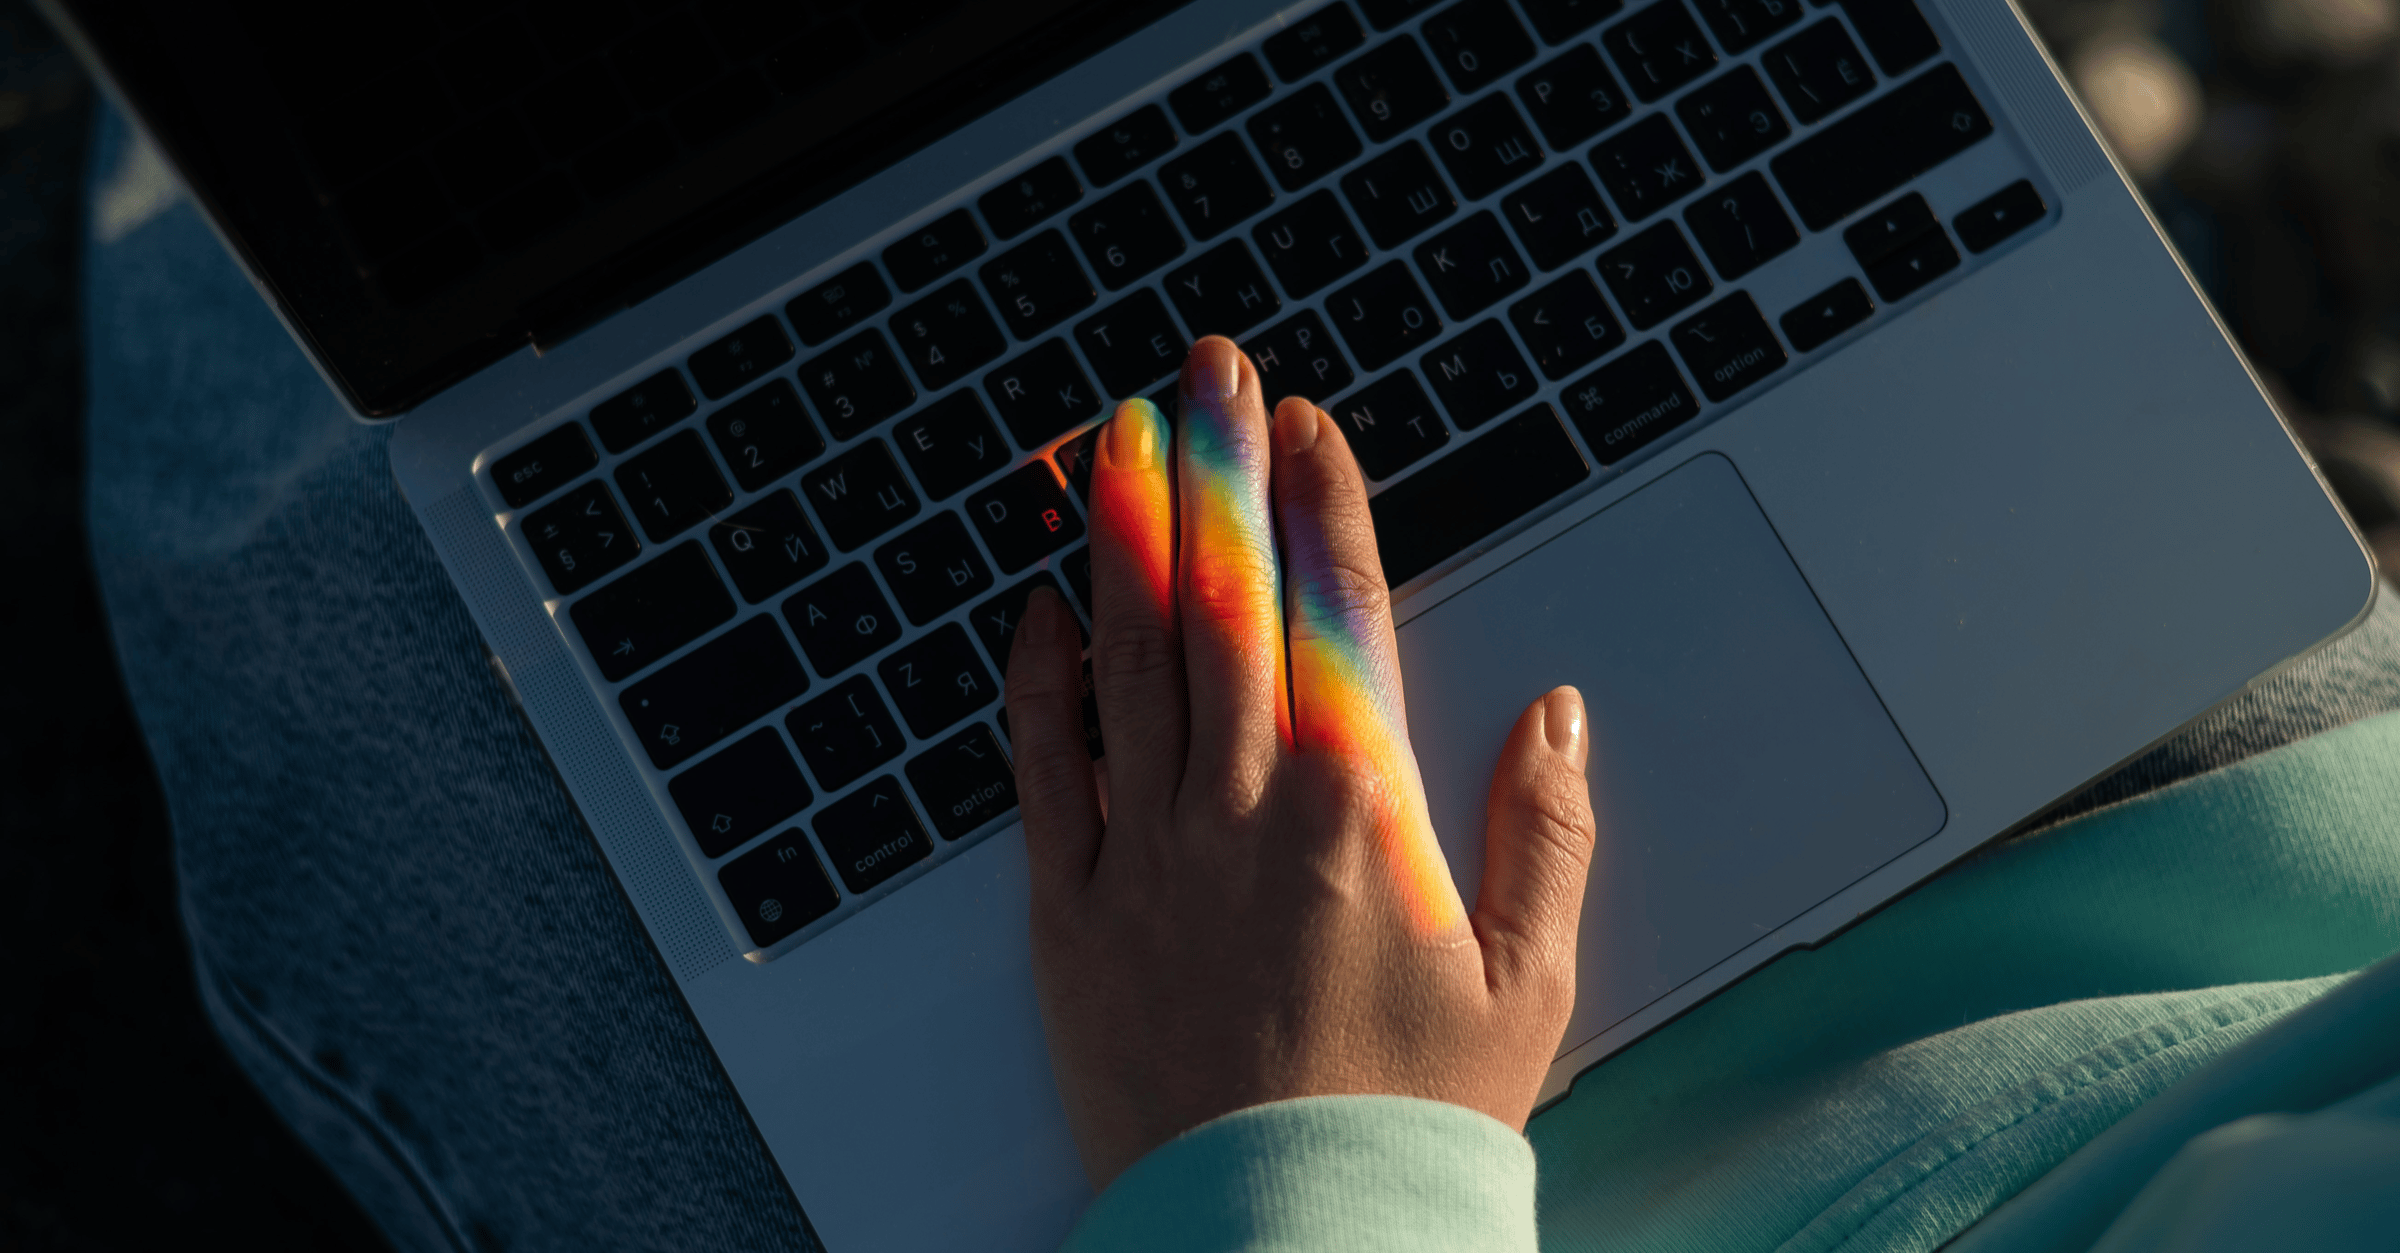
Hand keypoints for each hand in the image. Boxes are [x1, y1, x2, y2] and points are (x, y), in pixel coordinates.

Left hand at [1004, 336, 1597, 1189]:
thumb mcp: (1528, 981)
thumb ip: (1548, 833)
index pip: (1340, 611)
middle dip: (1216, 467)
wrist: (1288, 1235)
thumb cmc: (1411, 1118)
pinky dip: (1037, 683)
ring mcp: (1148, 851)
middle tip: (1203, 369)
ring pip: (1129, 656)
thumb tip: (1561, 713)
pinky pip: (1043, 770)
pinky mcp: (1071, 911)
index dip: (1321, 500)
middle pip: (1226, 600)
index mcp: (1360, 809)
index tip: (1304, 420)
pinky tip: (1036, 610)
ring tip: (1115, 439)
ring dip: (1123, 535)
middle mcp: (1245, 806)